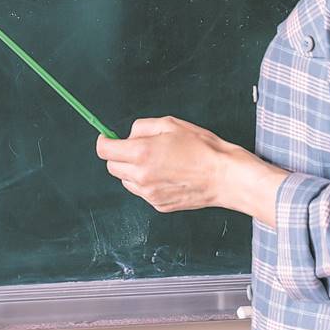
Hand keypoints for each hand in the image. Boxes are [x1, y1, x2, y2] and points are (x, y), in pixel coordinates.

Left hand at [96, 115, 289, 224]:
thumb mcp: (170, 124)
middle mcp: (141, 176)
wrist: (224, 177)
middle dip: (119, 156)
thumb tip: (128, 135)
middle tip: (137, 148)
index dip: (105, 141)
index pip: (105, 150)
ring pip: (126, 181)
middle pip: (112, 167)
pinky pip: (142, 192)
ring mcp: (149, 194)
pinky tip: (166, 175)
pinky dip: (147, 183)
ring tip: (157, 162)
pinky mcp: (158, 205)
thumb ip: (142, 127)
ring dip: (132, 170)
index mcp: (141, 153)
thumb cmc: (202, 148)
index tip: (108, 138)